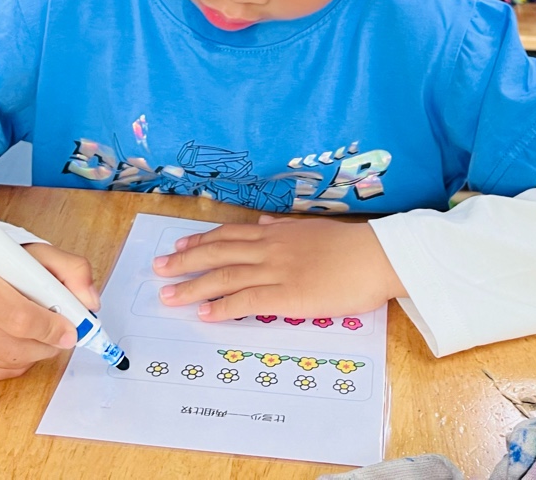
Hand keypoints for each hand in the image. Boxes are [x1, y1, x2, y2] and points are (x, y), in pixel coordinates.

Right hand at [0, 242, 99, 380]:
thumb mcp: (37, 257)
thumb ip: (71, 270)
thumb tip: (90, 302)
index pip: (21, 318)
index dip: (52, 327)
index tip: (72, 329)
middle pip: (18, 347)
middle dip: (49, 342)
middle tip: (61, 332)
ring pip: (12, 363)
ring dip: (36, 351)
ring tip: (37, 330)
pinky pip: (1, 373)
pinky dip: (19, 361)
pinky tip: (16, 339)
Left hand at [153, 216, 404, 320]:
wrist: (376, 256)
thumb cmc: (352, 246)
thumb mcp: (313, 229)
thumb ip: (285, 228)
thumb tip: (265, 221)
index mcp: (278, 232)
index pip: (230, 235)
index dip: (202, 241)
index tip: (179, 246)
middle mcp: (270, 248)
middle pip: (218, 254)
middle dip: (185, 262)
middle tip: (159, 269)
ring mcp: (276, 271)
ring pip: (225, 277)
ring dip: (193, 287)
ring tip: (169, 296)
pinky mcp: (286, 296)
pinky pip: (246, 301)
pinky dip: (222, 307)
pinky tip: (204, 314)